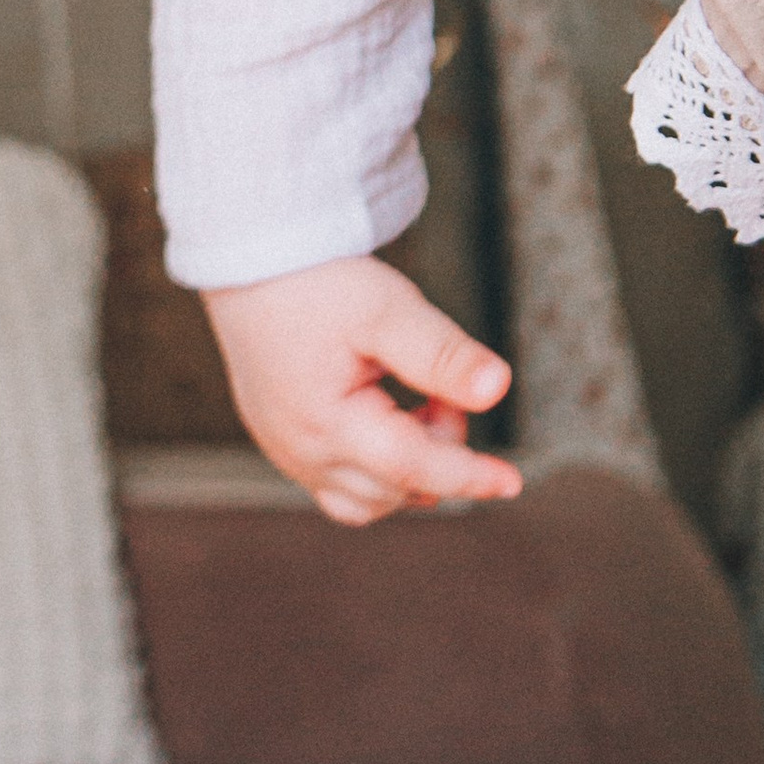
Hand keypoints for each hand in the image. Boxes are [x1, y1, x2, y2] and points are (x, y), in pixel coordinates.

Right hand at [204, 255, 519, 524]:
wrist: (252, 264)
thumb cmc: (320, 284)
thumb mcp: (390, 310)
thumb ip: (443, 356)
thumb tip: (499, 388)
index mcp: (328, 424)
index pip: (413, 469)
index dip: (468, 476)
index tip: (511, 482)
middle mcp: (302, 453)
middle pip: (394, 489)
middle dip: (439, 451)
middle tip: (443, 391)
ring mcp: (288, 454)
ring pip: (366, 499)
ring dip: (409, 469)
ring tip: (417, 403)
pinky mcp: (283, 444)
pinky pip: (338, 486)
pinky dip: (378, 471)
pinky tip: (391, 420)